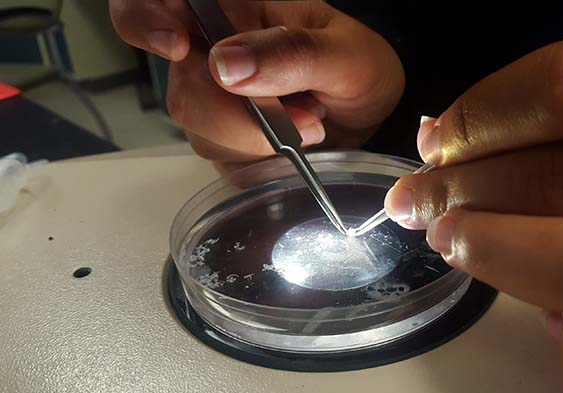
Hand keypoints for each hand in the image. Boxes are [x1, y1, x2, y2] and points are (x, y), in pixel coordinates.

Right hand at [110, 0, 403, 173]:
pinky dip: (261, 160)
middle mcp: (212, 52)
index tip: (175, 45)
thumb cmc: (359, 68)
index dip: (144, 19)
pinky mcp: (225, 139)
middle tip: (303, 116)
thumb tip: (227, 64)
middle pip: (182, 87)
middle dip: (238, 114)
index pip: (158, 4)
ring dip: (258, 139)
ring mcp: (214, 100)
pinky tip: (292, 144)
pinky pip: (222, 160)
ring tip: (309, 123)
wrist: (371, 114)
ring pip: (199, 129)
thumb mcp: (347, 54)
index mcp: (234, 12)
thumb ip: (293, 53)